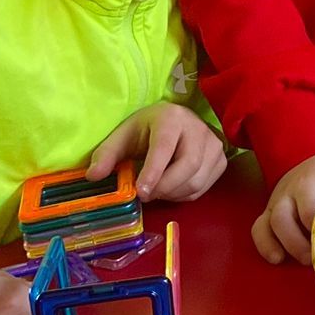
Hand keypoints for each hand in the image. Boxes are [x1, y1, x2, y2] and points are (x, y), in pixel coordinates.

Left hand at [87, 102, 227, 203]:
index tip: (141, 192)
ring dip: (173, 193)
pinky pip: (203, 187)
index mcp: (171, 118)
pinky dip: (184, 195)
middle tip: (145, 196)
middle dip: (165, 187)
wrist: (174, 123)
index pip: (165, 146)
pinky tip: (170, 189)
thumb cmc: (146, 130)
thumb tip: (94, 176)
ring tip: (156, 190)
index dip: (154, 171)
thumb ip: (107, 155)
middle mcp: (198, 128)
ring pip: (197, 179)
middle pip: (188, 165)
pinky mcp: (221, 160)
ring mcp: (214, 144)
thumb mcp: (123, 136)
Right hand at [254, 149, 314, 264]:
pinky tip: (277, 259)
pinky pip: (259, 226)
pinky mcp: (269, 209)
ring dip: (292, 243)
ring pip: (279, 218)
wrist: (312, 157)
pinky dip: (265, 244)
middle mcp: (302, 184)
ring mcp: (282, 197)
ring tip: (306, 260)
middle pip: (304, 209)